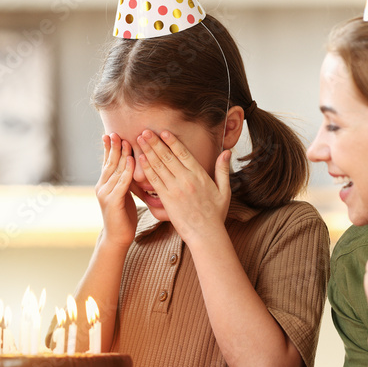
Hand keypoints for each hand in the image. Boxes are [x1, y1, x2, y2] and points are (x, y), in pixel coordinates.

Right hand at [95, 133, 136, 248]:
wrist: (117, 238)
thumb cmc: (123, 217)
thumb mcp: (123, 194)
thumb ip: (123, 181)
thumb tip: (129, 167)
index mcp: (104, 184)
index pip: (106, 162)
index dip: (108, 148)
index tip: (111, 134)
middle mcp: (102, 187)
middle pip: (109, 163)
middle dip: (113, 147)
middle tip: (117, 132)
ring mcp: (105, 194)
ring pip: (115, 171)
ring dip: (121, 156)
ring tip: (126, 142)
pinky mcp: (112, 202)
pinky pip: (121, 184)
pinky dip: (127, 172)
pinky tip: (132, 162)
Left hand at [136, 129, 230, 244]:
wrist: (206, 235)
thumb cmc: (216, 214)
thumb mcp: (224, 190)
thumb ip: (223, 170)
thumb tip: (227, 152)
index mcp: (200, 175)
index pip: (183, 153)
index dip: (172, 141)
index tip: (163, 132)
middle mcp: (186, 180)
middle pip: (168, 156)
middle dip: (155, 142)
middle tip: (145, 131)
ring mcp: (175, 189)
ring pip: (159, 166)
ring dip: (148, 151)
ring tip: (140, 140)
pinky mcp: (167, 200)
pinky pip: (154, 181)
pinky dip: (146, 169)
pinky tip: (140, 159)